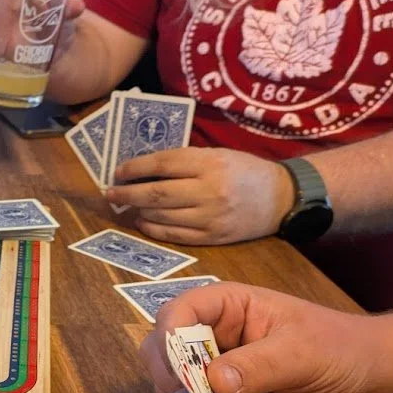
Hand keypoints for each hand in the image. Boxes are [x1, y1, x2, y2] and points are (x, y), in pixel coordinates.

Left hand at [107, 147, 294, 244]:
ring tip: (127, 205)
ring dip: (138, 211)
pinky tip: (143, 221)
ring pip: (162, 215)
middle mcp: (209, 190)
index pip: (163, 164)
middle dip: (128, 193)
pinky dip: (153, 229)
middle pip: (157, 193)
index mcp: (210, 163)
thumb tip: (144, 169)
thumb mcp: (218, 155)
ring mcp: (211, 217)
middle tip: (111, 193)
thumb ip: (185, 161)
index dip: (135, 168)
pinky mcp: (213, 237)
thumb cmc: (245, 171)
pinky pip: (174, 235)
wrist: (281, 197)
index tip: (117, 171)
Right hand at [141, 282, 383, 392]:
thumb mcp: (301, 352)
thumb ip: (258, 365)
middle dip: (168, 372)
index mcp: (228, 306)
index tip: (180, 373)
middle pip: (164, 345)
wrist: (366, 380)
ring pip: (173, 377)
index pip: (179, 312)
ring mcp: (216, 366)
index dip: (170, 339)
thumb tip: (214, 382)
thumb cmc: (338, 349)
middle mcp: (214, 333)